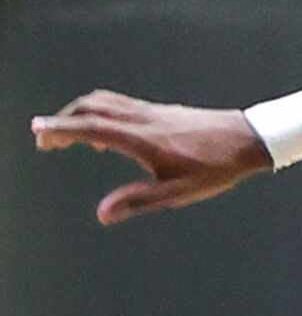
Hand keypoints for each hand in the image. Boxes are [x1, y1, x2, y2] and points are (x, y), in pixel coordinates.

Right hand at [32, 92, 270, 225]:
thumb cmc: (216, 168)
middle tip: (45, 139)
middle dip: (62, 120)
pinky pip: (120, 104)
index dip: (59, 129)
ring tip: (70, 136)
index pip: (89, 128)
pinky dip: (100, 112)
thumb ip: (138, 200)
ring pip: (104, 101)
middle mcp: (141, 118)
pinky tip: (107, 135)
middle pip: (89, 108)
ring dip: (79, 113)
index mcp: (140, 138)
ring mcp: (151, 110)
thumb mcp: (178, 192)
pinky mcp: (160, 110)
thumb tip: (103, 214)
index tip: (38, 133)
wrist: (248, 139)